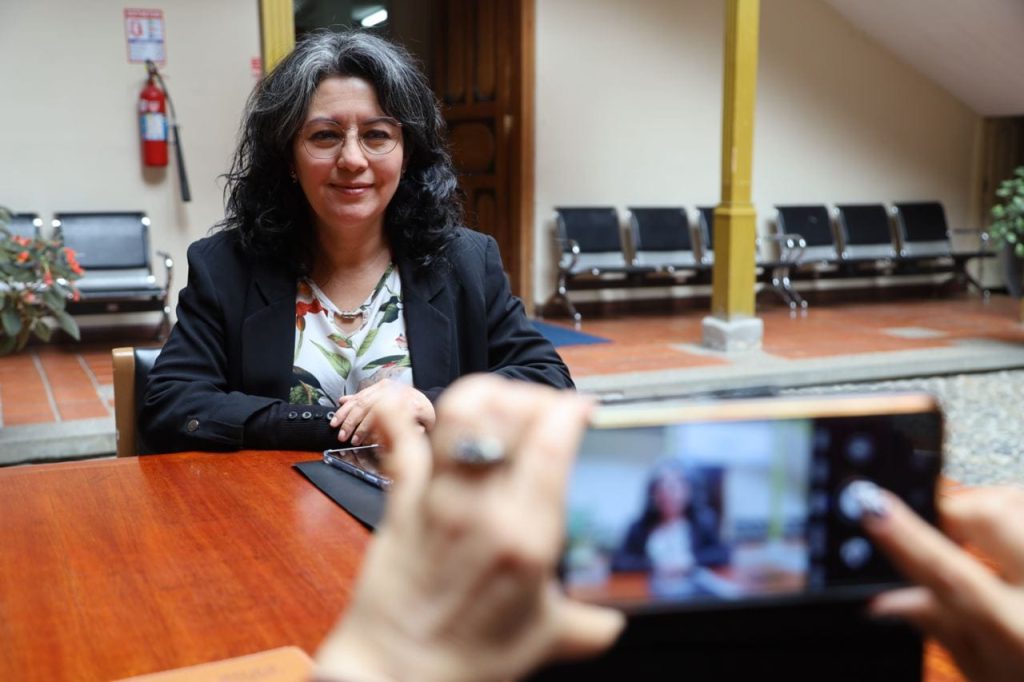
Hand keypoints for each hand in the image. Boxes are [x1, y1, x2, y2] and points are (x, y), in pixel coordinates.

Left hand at [315, 375, 623, 681]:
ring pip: (459, 412)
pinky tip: (401, 398)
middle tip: (541, 407)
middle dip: (533, 394)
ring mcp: (439, 495)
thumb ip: (587, 623)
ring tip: (496, 403)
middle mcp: (483, 504)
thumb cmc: (466, 661)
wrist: (398, 674)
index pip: (554, 437)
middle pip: (509, 410)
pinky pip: (398, 439)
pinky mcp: (403, 498)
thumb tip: (613, 620)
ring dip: (483, 395)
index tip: (579, 408)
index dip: (571, 407)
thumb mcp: (543, 638)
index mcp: (528, 534)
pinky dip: (396, 412)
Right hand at [862, 485, 1023, 681]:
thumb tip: (885, 597)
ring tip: (983, 536)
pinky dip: (1014, 514)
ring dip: (991, 508)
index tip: (873, 508)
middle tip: (940, 526)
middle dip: (955, 510)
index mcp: (1016, 632)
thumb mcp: (985, 674)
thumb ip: (940, 628)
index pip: (950, 575)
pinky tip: (1010, 540)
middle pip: (990, 515)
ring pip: (1019, 500)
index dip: (905, 536)